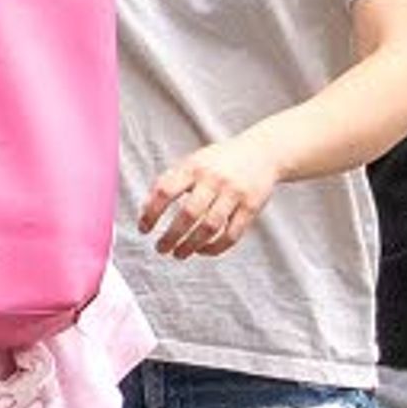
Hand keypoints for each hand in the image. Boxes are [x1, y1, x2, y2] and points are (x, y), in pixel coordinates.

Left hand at [139, 137, 281, 258]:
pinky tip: (202, 251)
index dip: (151, 212)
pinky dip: (215, 248)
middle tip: (160, 249)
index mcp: (194, 167)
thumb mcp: (193, 162)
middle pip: (188, 214)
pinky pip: (231, 234)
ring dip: (191, 246)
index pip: (166, 190)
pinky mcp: (251, 206)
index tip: (144, 229)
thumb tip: (145, 211)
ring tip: (179, 254)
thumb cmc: (219, 162)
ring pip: (210, 227)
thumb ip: (170, 182)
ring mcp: (234, 193)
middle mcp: (214, 179)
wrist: (262, 152)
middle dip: (171, 236)